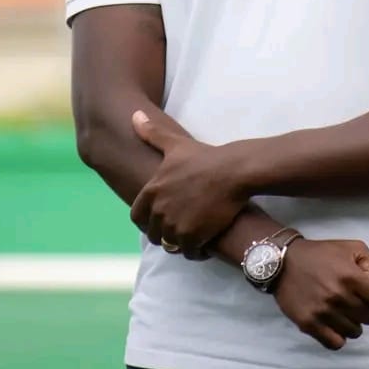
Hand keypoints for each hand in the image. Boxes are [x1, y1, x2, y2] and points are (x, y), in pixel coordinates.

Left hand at [130, 110, 247, 252]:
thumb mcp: (176, 143)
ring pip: (170, 245)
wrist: (234, 171)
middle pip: (153, 234)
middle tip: (182, 228)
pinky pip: (188, 253)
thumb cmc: (205, 157)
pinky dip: (195, 251)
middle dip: (165, 233)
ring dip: (180, 243)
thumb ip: (152, 133)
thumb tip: (134, 115)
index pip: (137, 217)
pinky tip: (205, 242)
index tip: (161, 220)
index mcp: (152, 189)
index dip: (147, 221)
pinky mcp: (193, 236)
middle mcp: (159, 209)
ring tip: (194, 236)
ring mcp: (175, 225)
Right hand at [273, 238, 368, 349]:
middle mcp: (338, 296)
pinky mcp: (309, 324)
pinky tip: (332, 323)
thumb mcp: (351, 247)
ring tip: (341, 310)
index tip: (368, 291)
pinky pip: (336, 344)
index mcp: (351, 276)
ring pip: (355, 332)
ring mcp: (323, 312)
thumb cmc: (321, 253)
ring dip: (351, 322)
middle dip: (365, 308)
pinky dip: (338, 336)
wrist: (284, 262)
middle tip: (353, 299)